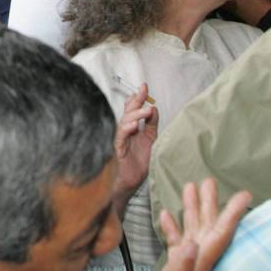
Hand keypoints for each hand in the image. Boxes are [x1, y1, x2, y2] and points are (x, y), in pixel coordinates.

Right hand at [113, 83, 157, 210]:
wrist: (129, 184)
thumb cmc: (137, 165)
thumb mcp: (150, 141)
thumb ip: (151, 126)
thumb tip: (154, 108)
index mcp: (132, 129)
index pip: (133, 109)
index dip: (138, 97)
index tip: (144, 86)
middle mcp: (124, 132)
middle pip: (128, 111)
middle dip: (136, 100)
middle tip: (143, 90)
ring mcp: (119, 140)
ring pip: (124, 122)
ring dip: (135, 115)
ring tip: (146, 110)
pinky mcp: (116, 149)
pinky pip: (119, 137)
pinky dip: (126, 130)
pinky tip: (133, 126)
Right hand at [116, 180, 251, 270]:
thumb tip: (189, 244)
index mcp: (197, 269)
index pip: (219, 237)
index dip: (231, 215)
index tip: (244, 195)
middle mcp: (195, 267)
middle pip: (209, 230)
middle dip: (211, 205)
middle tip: (211, 180)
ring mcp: (185, 270)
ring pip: (194, 234)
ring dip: (193, 211)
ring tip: (191, 187)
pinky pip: (177, 244)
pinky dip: (174, 228)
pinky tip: (165, 216)